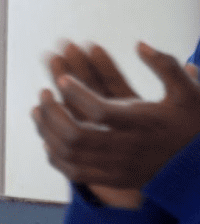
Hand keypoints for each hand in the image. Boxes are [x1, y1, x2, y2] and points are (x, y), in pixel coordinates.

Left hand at [32, 42, 199, 203]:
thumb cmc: (194, 125)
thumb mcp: (190, 92)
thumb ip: (165, 66)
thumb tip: (140, 44)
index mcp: (142, 123)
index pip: (101, 110)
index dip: (76, 93)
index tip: (61, 79)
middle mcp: (127, 147)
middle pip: (77, 134)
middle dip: (53, 111)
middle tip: (44, 91)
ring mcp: (118, 167)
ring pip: (70, 154)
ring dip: (48, 130)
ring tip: (38, 108)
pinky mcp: (113, 179)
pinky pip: (74, 172)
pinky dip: (55, 155)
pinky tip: (47, 138)